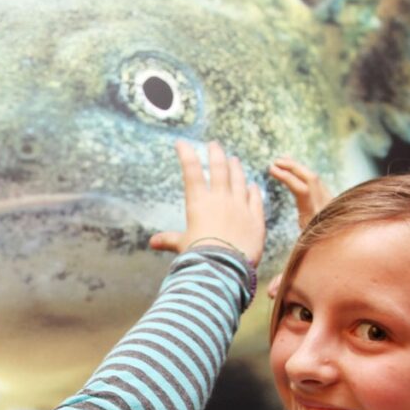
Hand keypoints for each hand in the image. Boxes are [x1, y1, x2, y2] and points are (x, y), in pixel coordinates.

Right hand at [149, 140, 265, 265]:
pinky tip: (253, 185)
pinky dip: (253, 190)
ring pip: (239, 179)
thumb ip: (170, 239)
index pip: (191, 170)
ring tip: (234, 160)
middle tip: (214, 144)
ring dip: (236, 167)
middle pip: (219, 168)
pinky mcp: (256, 218)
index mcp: (199, 202)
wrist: (224, 266)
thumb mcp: (182, 245)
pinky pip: (255, 199)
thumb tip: (153, 242)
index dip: (186, 153)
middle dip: (215, 153)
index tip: (182, 143)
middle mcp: (220, 199)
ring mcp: (240, 206)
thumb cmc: (199, 255)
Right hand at [266, 157, 332, 296]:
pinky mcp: (334, 206)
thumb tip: (270, 294)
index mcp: (315, 219)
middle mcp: (326, 209)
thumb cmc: (322, 265)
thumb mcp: (301, 269)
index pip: (303, 189)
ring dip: (299, 170)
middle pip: (311, 178)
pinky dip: (306, 178)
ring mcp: (332, 206)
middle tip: (275, 162)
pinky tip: (297, 176)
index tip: (271, 169)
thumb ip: (286, 279)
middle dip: (292, 167)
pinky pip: (320, 186)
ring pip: (317, 180)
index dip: (287, 177)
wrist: (358, 261)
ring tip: (283, 163)